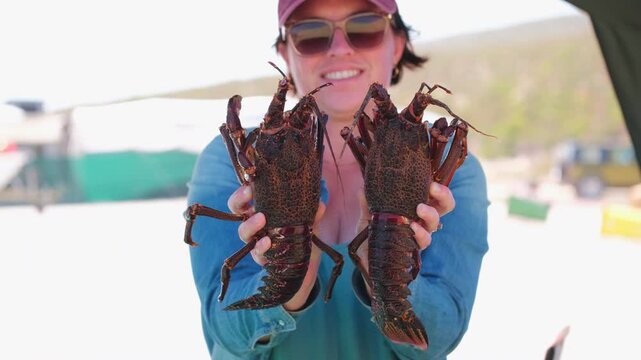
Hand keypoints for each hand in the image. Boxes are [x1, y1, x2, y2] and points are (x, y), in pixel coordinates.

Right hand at [228, 184, 325, 311]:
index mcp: (260, 209)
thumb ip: (312, 213)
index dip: (242, 191)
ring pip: (244, 233)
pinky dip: (261, 248)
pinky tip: (267, 242)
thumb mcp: (307, 221)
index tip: (250, 184)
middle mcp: (254, 224)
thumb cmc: (299, 233)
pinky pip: (257, 253)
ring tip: (261, 219)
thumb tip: (320, 205)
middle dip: (240, 201)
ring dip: (250, 225)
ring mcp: (255, 241)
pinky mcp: (262, 258)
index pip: (244, 196)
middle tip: (250, 194)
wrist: (304, 262)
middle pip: (236, 210)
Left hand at [355, 182, 455, 295]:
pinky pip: (423, 241)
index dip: (436, 185)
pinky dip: (420, 234)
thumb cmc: (372, 240)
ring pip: (435, 223)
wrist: (367, 266)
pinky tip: (413, 228)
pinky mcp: (414, 250)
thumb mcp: (367, 220)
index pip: (431, 194)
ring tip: (420, 209)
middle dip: (444, 196)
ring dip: (430, 214)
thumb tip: (362, 188)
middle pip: (443, 207)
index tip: (430, 178)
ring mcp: (418, 236)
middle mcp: (420, 221)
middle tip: (433, 188)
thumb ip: (366, 205)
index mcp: (412, 209)